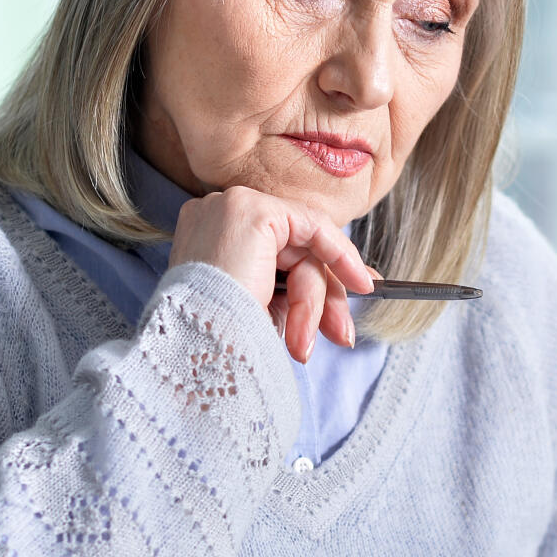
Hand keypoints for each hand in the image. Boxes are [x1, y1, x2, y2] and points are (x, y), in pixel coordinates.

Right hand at [167, 185, 374, 362]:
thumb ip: (296, 291)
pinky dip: (341, 256)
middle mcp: (215, 215)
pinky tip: (359, 283)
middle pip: (293, 250)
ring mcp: (232, 207)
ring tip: (302, 346)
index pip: (276, 249)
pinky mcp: (254, 212)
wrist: (197, 349)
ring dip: (314, 303)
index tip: (349, 302)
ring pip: (303, 248)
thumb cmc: (219, 341)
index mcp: (208, 238)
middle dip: (323, 299)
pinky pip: (315, 228)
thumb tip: (352, 283)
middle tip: (342, 337)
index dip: (316, 274)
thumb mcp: (261, 311)